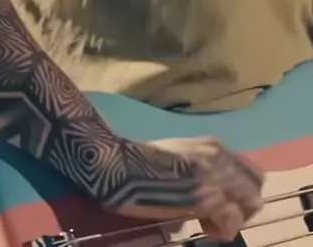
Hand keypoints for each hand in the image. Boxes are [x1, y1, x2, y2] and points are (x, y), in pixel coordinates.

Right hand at [106, 136, 263, 241]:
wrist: (119, 165)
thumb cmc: (141, 161)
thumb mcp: (178, 156)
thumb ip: (199, 169)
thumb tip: (210, 198)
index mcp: (213, 146)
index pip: (252, 173)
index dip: (241, 194)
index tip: (221, 206)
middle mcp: (219, 157)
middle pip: (255, 189)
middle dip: (242, 208)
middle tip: (217, 219)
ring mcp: (213, 176)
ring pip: (248, 204)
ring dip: (233, 219)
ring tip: (207, 224)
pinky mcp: (205, 198)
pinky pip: (232, 218)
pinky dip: (223, 228)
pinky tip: (203, 228)